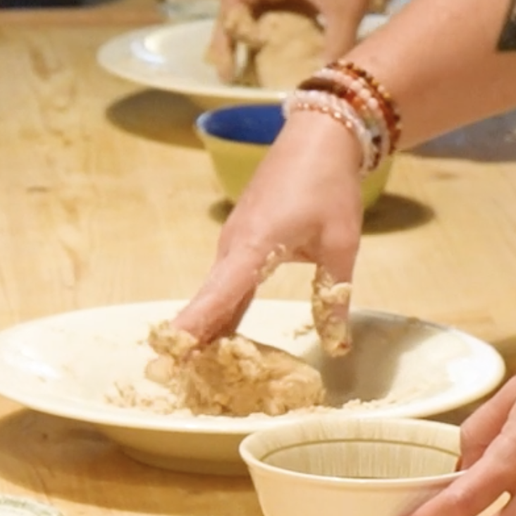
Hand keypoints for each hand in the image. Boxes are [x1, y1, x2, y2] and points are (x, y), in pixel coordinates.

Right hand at [169, 112, 367, 348]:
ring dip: (204, 329)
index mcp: (255, 246)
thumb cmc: (329, 186)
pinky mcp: (239, 242)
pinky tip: (218, 338)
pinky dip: (217, 311)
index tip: (174, 350)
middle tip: (177, 379)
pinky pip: (223, 284)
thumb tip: (337, 346)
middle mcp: (233, 247)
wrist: (317, 137)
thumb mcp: (342, 244)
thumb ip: (334, 297)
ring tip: (194, 371)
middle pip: (207, 301)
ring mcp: (232, 243)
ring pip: (213, 294)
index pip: (219, 294)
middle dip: (192, 340)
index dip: (196, 325)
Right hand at [208, 0, 399, 71]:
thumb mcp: (346, 10)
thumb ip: (332, 47)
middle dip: (232, 41)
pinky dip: (272, 37)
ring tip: (246, 72)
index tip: (228, 64)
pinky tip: (275, 60)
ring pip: (257, 14)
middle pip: (238, 8)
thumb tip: (320, 84)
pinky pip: (278, 17)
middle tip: (230, 75)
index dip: (225, 33)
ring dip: (250, 41)